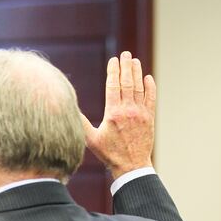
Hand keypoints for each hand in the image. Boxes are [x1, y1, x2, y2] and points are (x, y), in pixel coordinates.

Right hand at [81, 51, 155, 178]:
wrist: (131, 166)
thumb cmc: (109, 154)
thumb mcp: (90, 139)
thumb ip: (81, 122)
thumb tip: (69, 108)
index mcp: (113, 114)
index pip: (113, 86)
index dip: (113, 71)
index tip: (113, 60)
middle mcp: (128, 111)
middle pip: (128, 83)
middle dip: (126, 66)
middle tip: (126, 54)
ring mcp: (141, 114)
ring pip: (139, 88)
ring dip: (137, 73)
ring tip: (135, 61)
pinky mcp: (150, 118)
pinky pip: (151, 99)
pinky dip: (150, 87)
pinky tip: (148, 78)